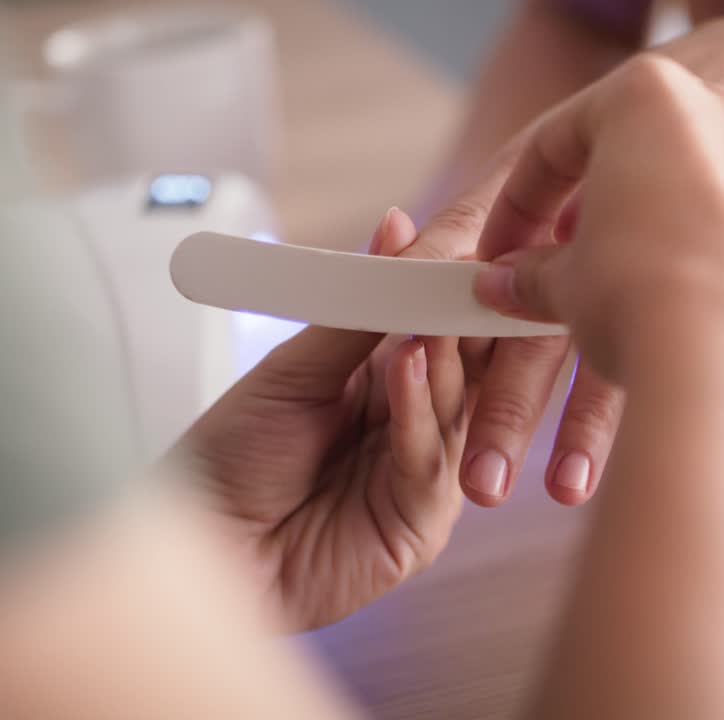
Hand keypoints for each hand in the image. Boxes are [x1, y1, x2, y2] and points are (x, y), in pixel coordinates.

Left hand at [173, 208, 466, 630]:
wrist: (196, 545)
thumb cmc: (232, 457)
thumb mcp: (297, 369)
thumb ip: (357, 312)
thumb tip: (399, 225)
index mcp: (390, 383)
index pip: (445, 327)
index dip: (458, 287)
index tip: (464, 239)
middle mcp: (418, 426)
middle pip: (470, 368)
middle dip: (466, 319)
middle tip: (469, 273)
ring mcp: (426, 476)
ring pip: (460, 411)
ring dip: (445, 360)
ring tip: (433, 316)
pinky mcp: (422, 524)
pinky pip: (431, 461)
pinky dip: (420, 413)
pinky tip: (409, 369)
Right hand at [472, 55, 723, 384]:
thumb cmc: (638, 301)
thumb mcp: (566, 284)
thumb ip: (535, 274)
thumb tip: (504, 284)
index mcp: (648, 99)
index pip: (559, 143)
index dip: (516, 202)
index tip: (499, 250)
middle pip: (652, 159)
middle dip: (605, 212)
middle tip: (568, 266)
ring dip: (705, 216)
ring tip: (663, 276)